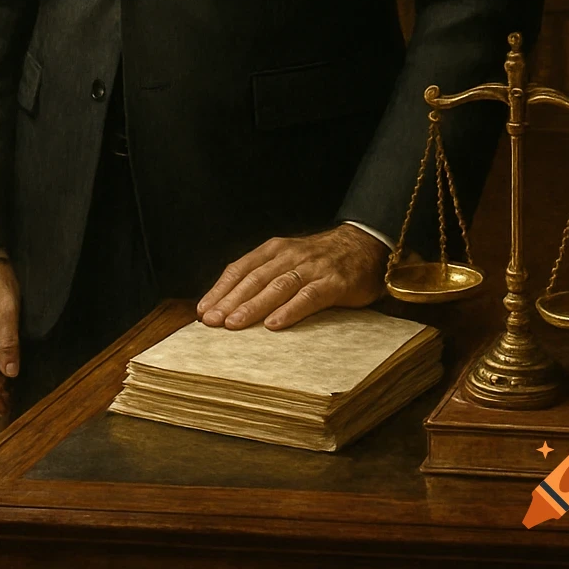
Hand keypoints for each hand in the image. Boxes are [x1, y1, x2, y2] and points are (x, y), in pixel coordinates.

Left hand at [196, 224, 388, 331]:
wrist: (365, 245)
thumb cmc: (322, 258)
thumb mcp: (290, 258)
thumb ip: (266, 275)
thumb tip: (233, 302)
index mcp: (275, 249)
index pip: (240, 269)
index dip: (220, 289)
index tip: (203, 310)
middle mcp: (290, 256)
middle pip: (254, 279)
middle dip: (229, 301)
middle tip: (210, 321)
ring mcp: (312, 268)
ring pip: (276, 287)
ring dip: (252, 306)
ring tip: (233, 324)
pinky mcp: (333, 283)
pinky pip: (308, 297)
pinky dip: (289, 310)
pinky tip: (274, 325)